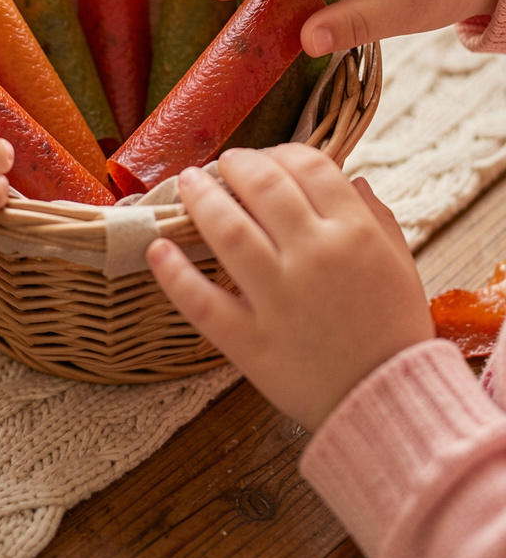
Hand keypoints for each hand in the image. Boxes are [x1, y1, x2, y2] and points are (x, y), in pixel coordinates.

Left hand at [147, 145, 434, 431]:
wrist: (391, 405)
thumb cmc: (395, 332)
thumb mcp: (401, 265)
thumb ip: (375, 218)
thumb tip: (349, 179)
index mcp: (354, 236)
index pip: (310, 167)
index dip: (283, 152)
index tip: (268, 156)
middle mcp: (314, 258)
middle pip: (264, 188)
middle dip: (239, 165)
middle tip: (225, 163)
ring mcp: (278, 300)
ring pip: (229, 233)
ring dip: (201, 200)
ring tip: (187, 183)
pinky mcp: (250, 342)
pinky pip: (202, 302)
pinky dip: (174, 274)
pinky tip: (157, 249)